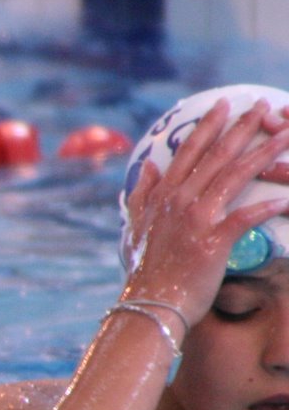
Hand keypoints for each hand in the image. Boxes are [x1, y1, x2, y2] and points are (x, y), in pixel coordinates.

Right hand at [122, 98, 288, 325]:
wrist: (149, 304)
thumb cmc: (145, 270)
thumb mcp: (135, 227)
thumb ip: (141, 195)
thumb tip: (148, 167)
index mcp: (162, 196)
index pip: (189, 152)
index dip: (209, 126)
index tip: (225, 105)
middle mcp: (179, 201)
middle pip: (217, 156)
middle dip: (243, 127)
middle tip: (264, 106)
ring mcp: (195, 219)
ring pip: (234, 177)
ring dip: (264, 154)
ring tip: (286, 136)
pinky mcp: (212, 241)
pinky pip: (245, 218)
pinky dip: (267, 207)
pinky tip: (285, 200)